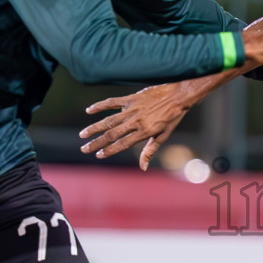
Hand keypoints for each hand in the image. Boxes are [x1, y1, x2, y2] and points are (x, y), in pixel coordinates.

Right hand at [79, 81, 196, 169]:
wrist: (179, 95)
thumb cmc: (172, 117)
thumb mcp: (163, 136)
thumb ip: (150, 150)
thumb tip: (143, 167)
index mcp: (144, 132)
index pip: (122, 144)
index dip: (109, 150)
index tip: (98, 155)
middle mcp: (136, 122)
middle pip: (112, 134)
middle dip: (96, 143)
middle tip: (84, 149)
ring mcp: (132, 109)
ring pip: (109, 120)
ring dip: (94, 128)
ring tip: (83, 134)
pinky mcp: (131, 98)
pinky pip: (112, 102)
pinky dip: (100, 106)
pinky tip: (89, 111)